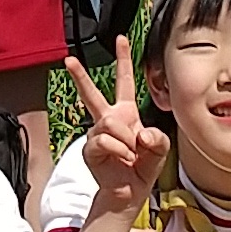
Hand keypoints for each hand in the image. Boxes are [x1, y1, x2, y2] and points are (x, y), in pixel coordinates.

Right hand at [61, 37, 171, 221]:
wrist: (129, 192)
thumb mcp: (160, 149)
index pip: (124, 81)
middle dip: (81, 76)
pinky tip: (122, 159)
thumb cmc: (143, 168)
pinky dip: (119, 151)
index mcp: (127, 113)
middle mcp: (109, 120)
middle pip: (92, 94)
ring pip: (110, 123)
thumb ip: (157, 138)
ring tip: (130, 154)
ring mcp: (98, 134)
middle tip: (70, 60)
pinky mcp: (90, 149)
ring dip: (125, 140)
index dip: (123, 60)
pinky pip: (106, 141)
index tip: (120, 39)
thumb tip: (137, 133)